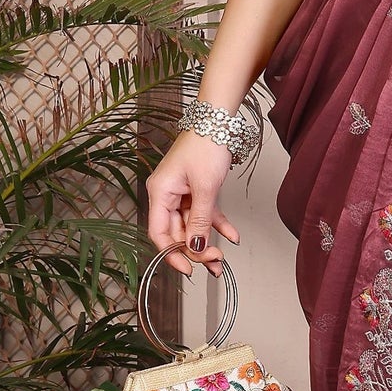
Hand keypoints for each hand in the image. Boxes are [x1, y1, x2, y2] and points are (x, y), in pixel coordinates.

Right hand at [145, 132, 242, 275]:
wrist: (218, 121)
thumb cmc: (205, 145)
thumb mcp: (205, 187)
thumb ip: (201, 220)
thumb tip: (197, 248)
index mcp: (160, 193)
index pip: (159, 233)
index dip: (172, 254)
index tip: (189, 269)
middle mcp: (167, 195)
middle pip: (177, 232)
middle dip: (196, 250)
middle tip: (215, 262)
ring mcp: (182, 194)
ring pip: (192, 226)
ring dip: (207, 242)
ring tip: (222, 259)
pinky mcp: (196, 190)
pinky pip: (205, 214)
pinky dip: (218, 225)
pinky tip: (232, 236)